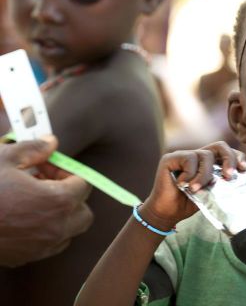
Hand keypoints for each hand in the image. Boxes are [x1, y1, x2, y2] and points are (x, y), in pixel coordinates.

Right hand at [0, 137, 93, 266]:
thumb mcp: (5, 159)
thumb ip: (34, 149)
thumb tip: (51, 142)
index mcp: (58, 201)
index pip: (83, 184)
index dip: (66, 171)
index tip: (47, 165)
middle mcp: (57, 227)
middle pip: (83, 211)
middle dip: (71, 195)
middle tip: (46, 182)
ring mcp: (43, 246)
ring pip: (70, 231)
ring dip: (62, 214)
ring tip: (35, 200)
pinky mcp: (26, 257)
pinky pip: (51, 244)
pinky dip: (47, 231)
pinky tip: (25, 217)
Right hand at [141, 141, 245, 229]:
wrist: (167, 213)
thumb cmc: (189, 203)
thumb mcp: (212, 193)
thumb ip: (222, 183)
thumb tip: (241, 180)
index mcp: (209, 163)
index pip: (228, 152)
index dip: (238, 157)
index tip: (244, 170)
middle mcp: (198, 155)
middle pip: (220, 146)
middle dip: (229, 159)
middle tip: (229, 176)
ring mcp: (184, 155)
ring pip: (205, 155)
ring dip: (204, 174)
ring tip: (196, 189)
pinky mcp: (171, 158)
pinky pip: (189, 158)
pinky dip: (189, 173)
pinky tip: (182, 184)